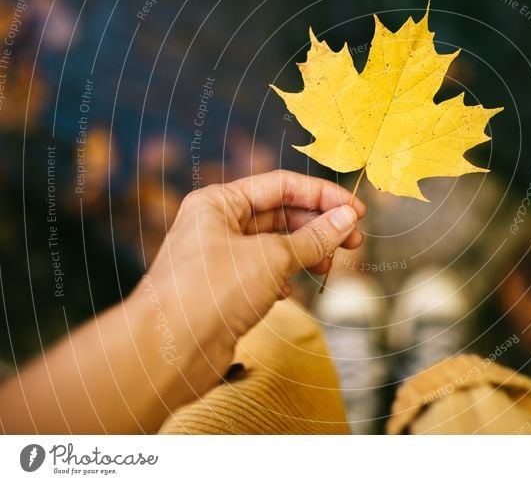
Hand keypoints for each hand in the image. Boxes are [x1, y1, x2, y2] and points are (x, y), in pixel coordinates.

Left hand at [128, 170, 365, 409]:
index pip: (281, 185)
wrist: (168, 352)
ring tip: (328, 267)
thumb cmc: (209, 293)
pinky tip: (291, 291)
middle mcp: (217, 225)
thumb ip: (313, 238)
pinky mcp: (224, 290)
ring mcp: (220, 258)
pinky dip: (284, 278)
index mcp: (219, 202)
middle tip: (353, 241)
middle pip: (280, 214)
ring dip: (305, 253)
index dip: (322, 195)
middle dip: (318, 226)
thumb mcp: (271, 258)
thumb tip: (346, 219)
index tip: (356, 211)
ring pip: (274, 245)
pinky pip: (264, 273)